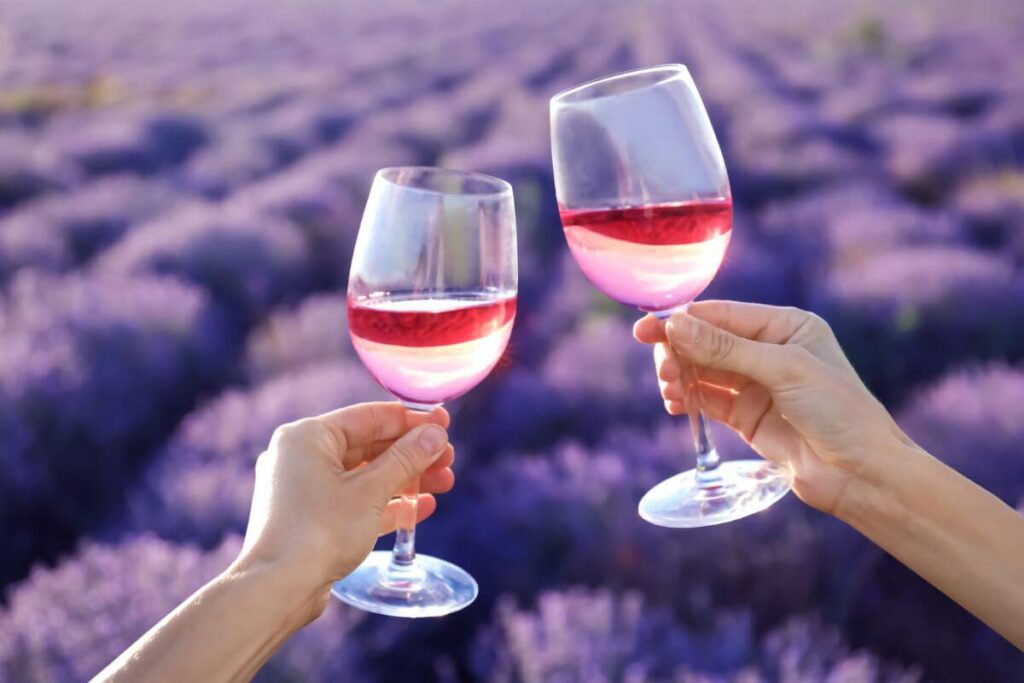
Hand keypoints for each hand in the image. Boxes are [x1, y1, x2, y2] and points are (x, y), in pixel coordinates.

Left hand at [235, 402, 454, 619]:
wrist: (278, 589)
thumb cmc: (319, 532)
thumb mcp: (371, 490)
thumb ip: (406, 458)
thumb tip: (436, 434)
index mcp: (307, 437)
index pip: (369, 417)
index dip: (411, 420)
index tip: (443, 424)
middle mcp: (301, 457)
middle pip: (369, 445)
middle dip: (413, 454)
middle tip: (448, 459)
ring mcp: (305, 489)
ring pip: (365, 475)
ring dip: (406, 479)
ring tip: (443, 483)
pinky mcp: (311, 518)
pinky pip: (355, 501)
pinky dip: (386, 502)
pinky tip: (420, 508)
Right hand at [634, 301, 915, 515]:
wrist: (861, 474)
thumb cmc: (838, 411)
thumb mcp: (783, 370)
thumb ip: (726, 349)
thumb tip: (676, 326)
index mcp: (785, 326)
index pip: (721, 315)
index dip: (682, 321)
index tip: (646, 329)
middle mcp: (768, 351)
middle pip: (706, 342)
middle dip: (678, 352)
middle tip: (662, 369)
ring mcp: (755, 385)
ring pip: (702, 371)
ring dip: (680, 376)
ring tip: (669, 389)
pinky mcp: (746, 416)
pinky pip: (706, 399)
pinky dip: (686, 398)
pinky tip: (674, 403)